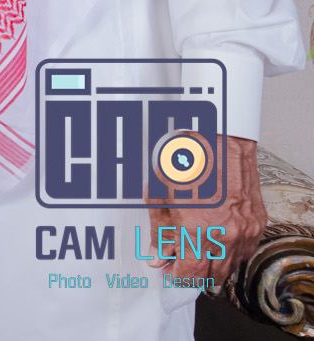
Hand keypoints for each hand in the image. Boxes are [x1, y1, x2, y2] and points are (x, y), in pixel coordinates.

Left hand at [151, 135, 265, 283]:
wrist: (221, 141)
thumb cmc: (187, 161)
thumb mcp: (161, 195)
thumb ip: (160, 231)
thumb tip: (158, 256)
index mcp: (198, 230)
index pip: (191, 273)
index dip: (178, 276)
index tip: (169, 270)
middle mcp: (226, 235)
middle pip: (213, 276)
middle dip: (194, 273)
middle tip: (180, 261)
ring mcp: (246, 231)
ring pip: (231, 265)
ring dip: (213, 264)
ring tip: (196, 249)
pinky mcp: (257, 223)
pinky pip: (245, 250)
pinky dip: (230, 251)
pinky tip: (216, 239)